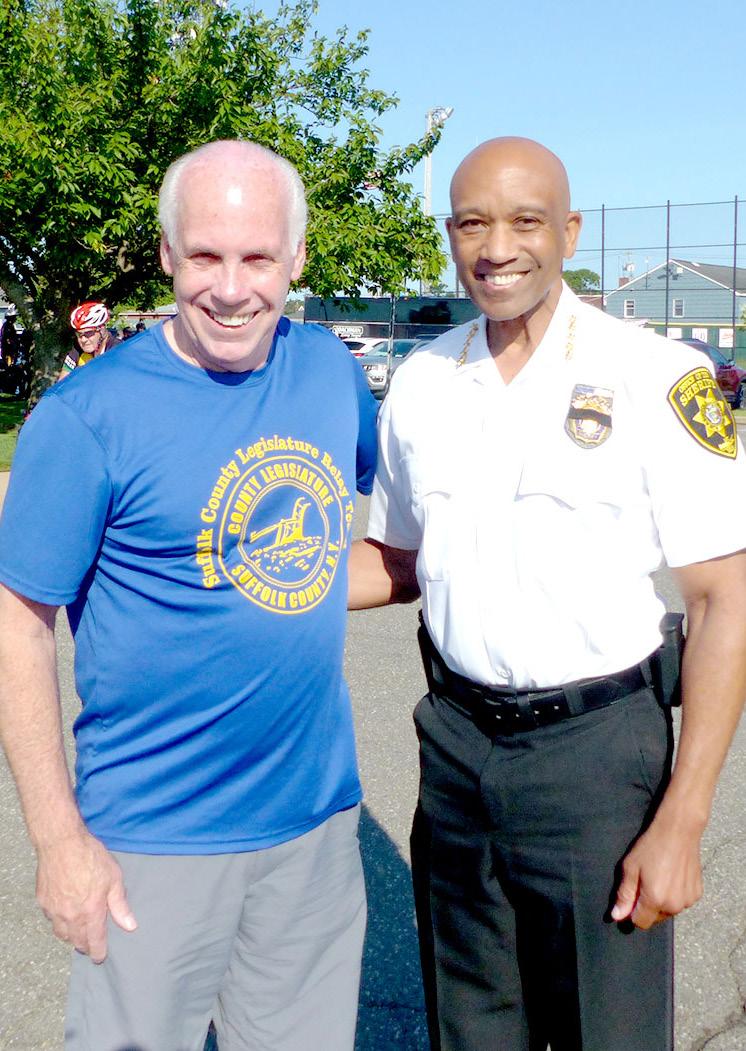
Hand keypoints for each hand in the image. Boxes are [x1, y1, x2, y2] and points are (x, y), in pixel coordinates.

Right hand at [35, 830, 136, 962]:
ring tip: (78, 934)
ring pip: (62, 934)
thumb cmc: (91, 857)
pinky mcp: (43, 901)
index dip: (98, 952)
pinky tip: (64, 915)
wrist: (61, 843)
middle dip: (85, 946)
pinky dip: (59, 922)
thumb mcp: (113, 878)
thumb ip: (120, 905)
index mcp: (91, 912)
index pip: (95, 941)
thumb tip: (130, 926)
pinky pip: (51, 920)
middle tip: (90, 946)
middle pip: (77, 941)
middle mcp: (71, 916)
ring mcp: (54, 910)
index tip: (100, 958)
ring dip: (71, 937)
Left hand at [610, 815, 703, 929]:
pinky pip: (681, 903)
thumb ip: (624, 895)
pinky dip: (675, 895)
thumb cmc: (651, 847)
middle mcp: (674, 905)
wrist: (679, 831)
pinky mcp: (697, 894)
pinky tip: (673, 877)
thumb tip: (616, 916)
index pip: (640, 922)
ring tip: (660, 878)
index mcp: (655, 900)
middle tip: (645, 882)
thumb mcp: (630, 868)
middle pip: (655, 918)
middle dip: (647, 906)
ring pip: (668, 911)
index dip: (632, 912)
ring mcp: (688, 901)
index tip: (631, 896)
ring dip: (662, 902)